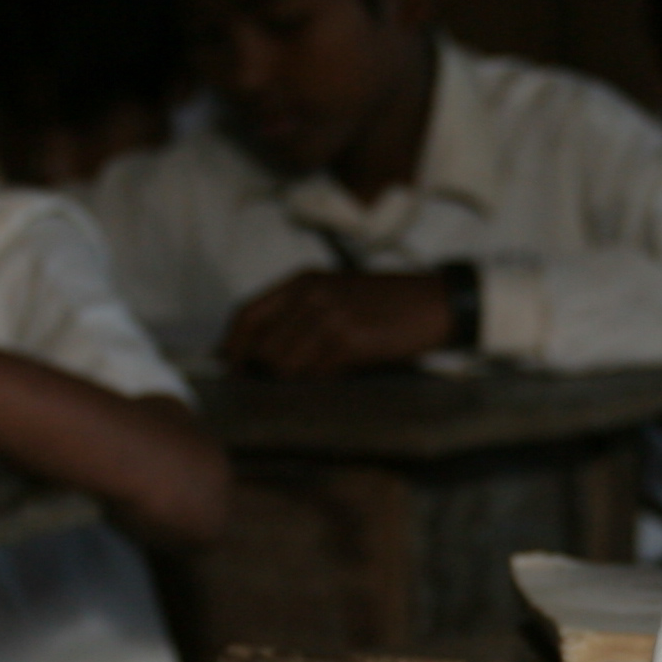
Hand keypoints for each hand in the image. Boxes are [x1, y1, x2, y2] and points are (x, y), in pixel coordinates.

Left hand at [221, 270, 456, 377]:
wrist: (432, 304)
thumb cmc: (384, 302)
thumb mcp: (335, 291)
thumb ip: (297, 312)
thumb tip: (258, 350)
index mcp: (303, 281)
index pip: (247, 314)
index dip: (232, 344)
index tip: (228, 365)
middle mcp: (310, 296)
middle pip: (262, 346)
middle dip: (265, 369)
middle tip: (277, 380)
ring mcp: (328, 318)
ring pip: (285, 365)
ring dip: (296, 376)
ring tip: (319, 370)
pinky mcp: (348, 341)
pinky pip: (316, 373)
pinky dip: (323, 378)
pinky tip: (341, 369)